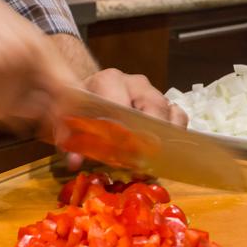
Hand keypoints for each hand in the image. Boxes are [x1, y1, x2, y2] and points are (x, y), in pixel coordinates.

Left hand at [62, 68, 188, 169]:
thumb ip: (67, 140)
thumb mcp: (67, 122)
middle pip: (154, 110)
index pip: (122, 106)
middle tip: (141, 164)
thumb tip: (74, 162)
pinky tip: (162, 154)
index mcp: (109, 81)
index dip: (125, 133)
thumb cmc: (80, 110)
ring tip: (153, 162)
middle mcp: (135, 84)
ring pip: (171, 115)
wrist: (90, 97)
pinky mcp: (166, 104)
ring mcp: (154, 93)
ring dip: (166, 141)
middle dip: (150, 139)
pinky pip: (179, 119)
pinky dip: (174, 137)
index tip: (124, 156)